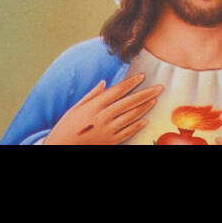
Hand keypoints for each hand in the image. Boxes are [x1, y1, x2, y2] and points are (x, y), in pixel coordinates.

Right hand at [44, 74, 162, 144]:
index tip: (142, 76)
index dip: (131, 83)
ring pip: (131, 116)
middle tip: (159, 87)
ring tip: (155, 100)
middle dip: (146, 94)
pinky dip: (137, 125)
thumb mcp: (76, 108)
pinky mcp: (110, 141)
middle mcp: (103, 117)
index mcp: (94, 106)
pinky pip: (128, 132)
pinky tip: (146, 119)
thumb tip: (104, 83)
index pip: (117, 91)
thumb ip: (92, 95)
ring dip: (145, 107)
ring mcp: (108, 130)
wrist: (62, 147)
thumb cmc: (67, 126)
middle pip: (129, 102)